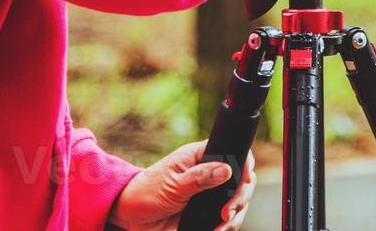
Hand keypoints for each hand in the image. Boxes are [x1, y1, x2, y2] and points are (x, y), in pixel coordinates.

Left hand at [107, 140, 255, 230]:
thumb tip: (226, 170)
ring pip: (237, 203)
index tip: (243, 182)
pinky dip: (226, 227)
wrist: (132, 217)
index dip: (244, 165)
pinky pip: (226, 220)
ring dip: (235, 217)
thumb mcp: (172, 184)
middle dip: (241, 198)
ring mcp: (210, 195)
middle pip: (242, 181)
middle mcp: (210, 174)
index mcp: (201, 157)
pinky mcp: (207, 213)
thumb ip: (199, 178)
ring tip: (222, 228)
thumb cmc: (146, 191)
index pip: (232, 152)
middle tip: (228, 213)